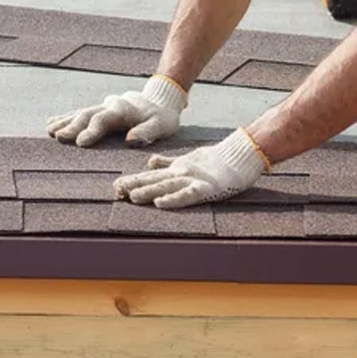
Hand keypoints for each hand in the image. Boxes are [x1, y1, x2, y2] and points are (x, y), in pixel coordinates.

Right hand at [47, 76, 186, 146]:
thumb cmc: (162, 117)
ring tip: (50, 130)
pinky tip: (51, 123)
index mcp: (122, 110)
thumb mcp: (162, 125)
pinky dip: (65, 117)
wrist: (160, 99)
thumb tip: (130, 140)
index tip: (80, 142)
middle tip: (58, 137)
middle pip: (87, 115)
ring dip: (64, 121)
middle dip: (72, 126)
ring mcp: (102, 106)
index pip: (103, 120)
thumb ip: (147, 132)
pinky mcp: (99, 109)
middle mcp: (109, 106)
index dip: (91, 131)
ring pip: (80, 113)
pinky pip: (79, 112)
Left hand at [113, 129, 269, 208]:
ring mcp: (193, 179)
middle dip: (135, 186)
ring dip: (148, 191)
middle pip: (154, 180)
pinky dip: (173, 199)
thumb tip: (150, 162)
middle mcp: (180, 173)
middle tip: (116, 192)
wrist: (240, 155)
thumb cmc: (215, 159)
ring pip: (166, 186)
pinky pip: (187, 194)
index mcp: (176, 169)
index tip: (116, 186)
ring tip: (132, 197)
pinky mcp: (206, 187)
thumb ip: (168, 162)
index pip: (151, 175)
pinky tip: (161, 203)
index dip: (133, 180)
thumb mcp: (187, 159)